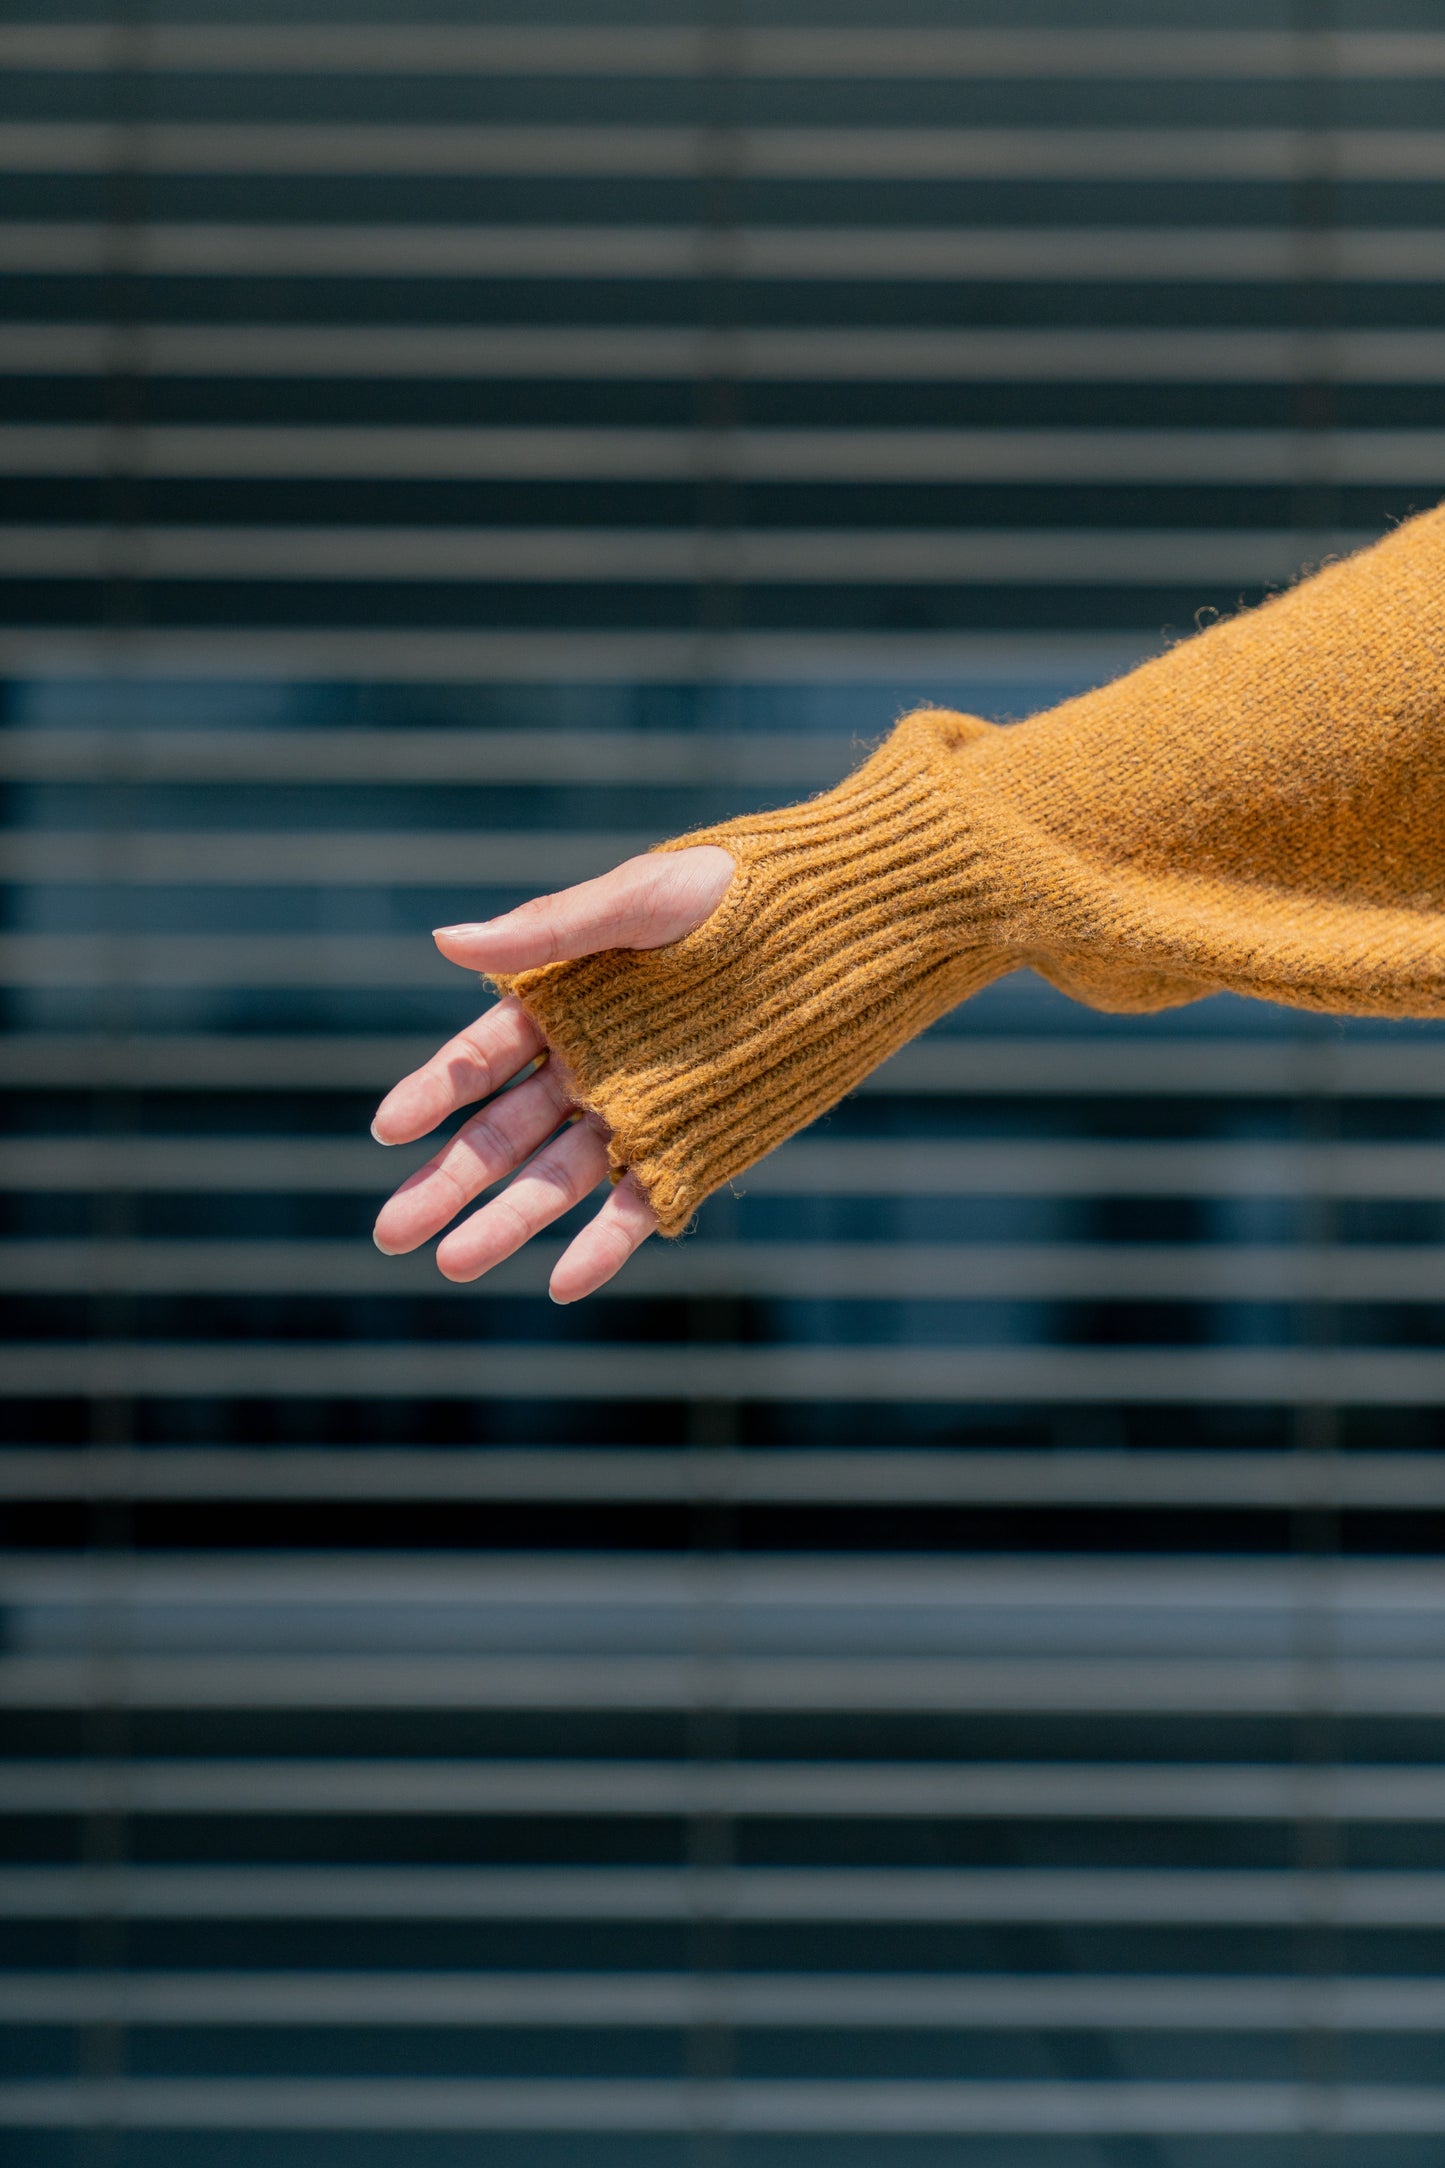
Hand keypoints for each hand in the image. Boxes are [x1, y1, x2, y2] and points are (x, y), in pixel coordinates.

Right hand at [371, 845, 734, 1301]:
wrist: (847, 925)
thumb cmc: (740, 892)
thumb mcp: (641, 899)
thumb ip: (550, 931)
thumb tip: (442, 941)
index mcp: (565, 1002)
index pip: (480, 1059)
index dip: (433, 1093)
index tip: (387, 1131)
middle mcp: (592, 1065)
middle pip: (503, 1133)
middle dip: (446, 1182)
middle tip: (392, 1232)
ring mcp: (641, 1111)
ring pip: (557, 1177)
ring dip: (506, 1222)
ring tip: (452, 1266)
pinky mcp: (697, 1147)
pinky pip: (641, 1204)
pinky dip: (603, 1245)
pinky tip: (562, 1284)